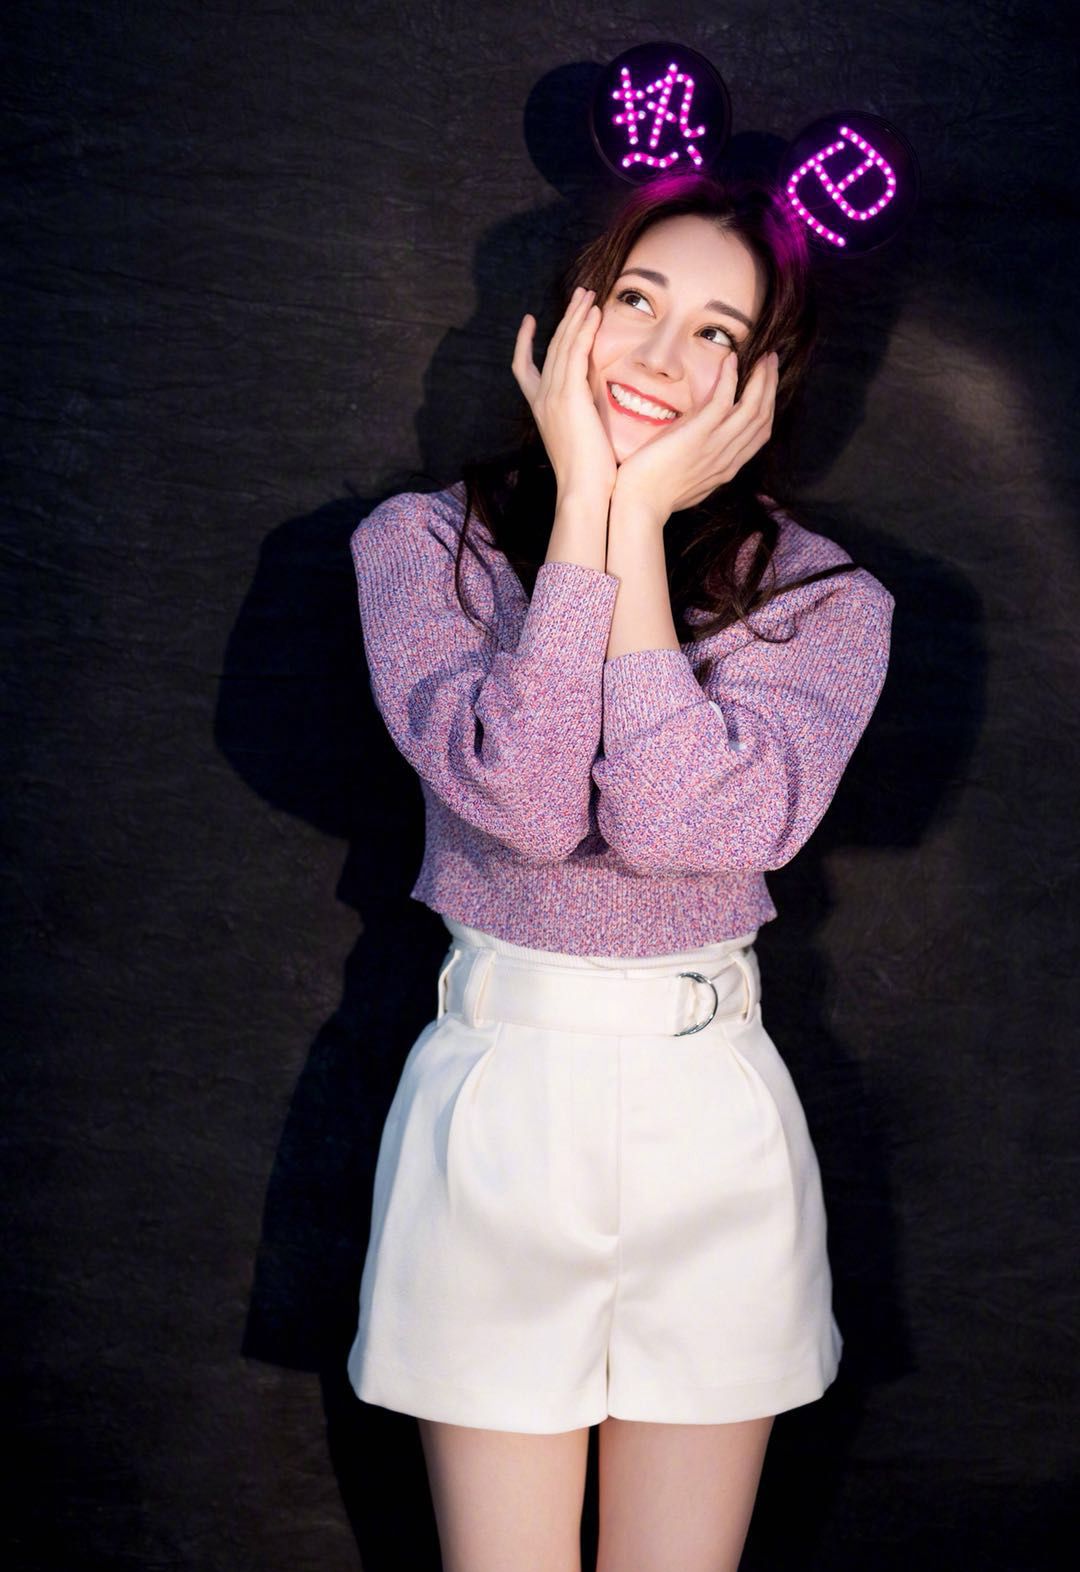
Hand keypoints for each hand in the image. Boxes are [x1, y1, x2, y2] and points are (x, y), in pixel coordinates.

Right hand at [511, 286, 617, 504]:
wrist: (583, 491)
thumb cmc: (589, 473)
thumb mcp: (580, 433)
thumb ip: (582, 407)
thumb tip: (594, 389)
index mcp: (539, 409)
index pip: (523, 369)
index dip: (524, 342)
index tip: (530, 321)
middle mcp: (541, 398)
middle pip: (549, 347)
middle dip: (565, 318)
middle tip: (580, 294)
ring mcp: (552, 396)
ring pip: (561, 345)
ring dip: (576, 316)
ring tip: (589, 294)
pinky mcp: (569, 396)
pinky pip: (574, 353)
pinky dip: (583, 330)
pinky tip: (594, 313)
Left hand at [611, 350, 778, 525]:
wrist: (639, 505)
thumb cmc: (655, 490)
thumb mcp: (688, 470)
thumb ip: (702, 449)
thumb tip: (704, 424)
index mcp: (727, 467)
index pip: (759, 433)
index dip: (767, 405)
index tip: (766, 383)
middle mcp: (728, 458)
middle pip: (762, 418)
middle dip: (769, 386)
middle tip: (771, 361)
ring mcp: (715, 448)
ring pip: (751, 409)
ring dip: (759, 380)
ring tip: (762, 357)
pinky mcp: (697, 437)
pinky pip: (722, 403)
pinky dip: (730, 380)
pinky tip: (731, 362)